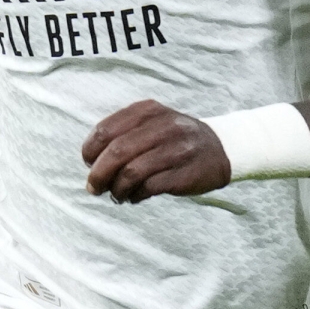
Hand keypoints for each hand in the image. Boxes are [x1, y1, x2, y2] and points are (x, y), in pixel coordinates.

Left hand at [82, 99, 231, 203]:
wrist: (221, 148)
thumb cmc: (174, 140)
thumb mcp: (151, 123)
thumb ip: (122, 134)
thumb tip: (91, 162)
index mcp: (147, 111)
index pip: (105, 131)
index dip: (90, 151)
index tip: (88, 163)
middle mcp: (162, 126)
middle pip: (116, 152)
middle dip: (98, 174)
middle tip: (93, 188)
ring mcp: (175, 149)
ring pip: (131, 172)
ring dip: (117, 189)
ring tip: (117, 195)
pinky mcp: (184, 173)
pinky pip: (149, 187)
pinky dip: (135, 195)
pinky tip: (135, 197)